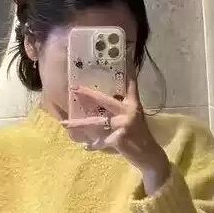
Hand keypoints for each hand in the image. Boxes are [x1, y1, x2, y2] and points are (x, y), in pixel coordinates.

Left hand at [64, 76, 170, 193]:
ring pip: (96, 123)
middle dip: (88, 95)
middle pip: (104, 100)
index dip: (128, 71)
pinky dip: (92, 144)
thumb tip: (109, 97)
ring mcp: (123, 126)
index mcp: (133, 105)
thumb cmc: (140, 134)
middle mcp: (128, 112)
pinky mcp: (118, 140)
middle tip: (74, 89)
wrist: (148, 155)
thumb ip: (124, 105)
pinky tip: (85, 146)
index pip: (131, 85)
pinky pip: (99, 141)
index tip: (123, 57)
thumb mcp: (136, 116)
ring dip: (79, 124)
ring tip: (64, 123)